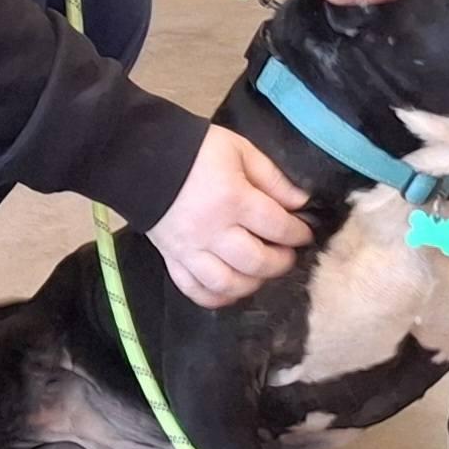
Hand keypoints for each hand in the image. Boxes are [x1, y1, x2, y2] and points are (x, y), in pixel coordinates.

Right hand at [148, 127, 312, 307]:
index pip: (276, 226)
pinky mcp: (172, 259)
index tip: (305, 234)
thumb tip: (301, 202)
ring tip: (262, 272)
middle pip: (256, 262)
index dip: (297, 233)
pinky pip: (195, 290)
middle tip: (288, 255)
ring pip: (228, 283)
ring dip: (253, 284)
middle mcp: (213, 231)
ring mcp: (190, 250)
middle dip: (281, 262)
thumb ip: (272, 178)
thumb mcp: (241, 150)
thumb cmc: (197, 150)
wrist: (143, 158)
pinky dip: (216, 297)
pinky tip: (231, 290)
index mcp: (233, 199)